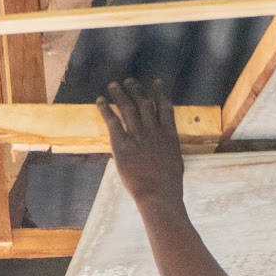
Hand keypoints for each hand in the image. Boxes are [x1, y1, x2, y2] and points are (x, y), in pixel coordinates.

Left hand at [98, 78, 183, 206]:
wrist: (159, 195)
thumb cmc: (169, 184)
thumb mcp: (175, 161)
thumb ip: (168, 148)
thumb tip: (165, 144)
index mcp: (169, 135)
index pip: (165, 108)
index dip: (160, 93)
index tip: (156, 83)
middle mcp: (154, 132)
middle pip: (144, 103)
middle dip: (136, 90)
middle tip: (129, 81)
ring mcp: (138, 138)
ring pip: (128, 109)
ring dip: (120, 95)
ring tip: (113, 86)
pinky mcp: (122, 146)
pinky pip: (113, 123)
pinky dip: (106, 110)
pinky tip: (100, 101)